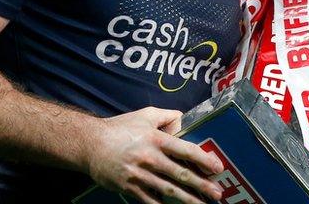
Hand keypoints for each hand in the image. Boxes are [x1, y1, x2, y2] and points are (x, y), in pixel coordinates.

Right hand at [86, 106, 224, 203]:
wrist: (90, 144)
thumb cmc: (119, 128)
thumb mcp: (145, 115)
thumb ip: (166, 116)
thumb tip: (183, 119)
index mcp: (156, 139)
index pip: (185, 150)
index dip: (204, 159)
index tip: (217, 168)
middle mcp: (150, 158)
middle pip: (181, 174)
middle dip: (202, 185)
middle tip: (218, 193)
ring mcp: (140, 175)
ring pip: (169, 190)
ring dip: (188, 199)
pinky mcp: (130, 188)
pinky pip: (150, 201)